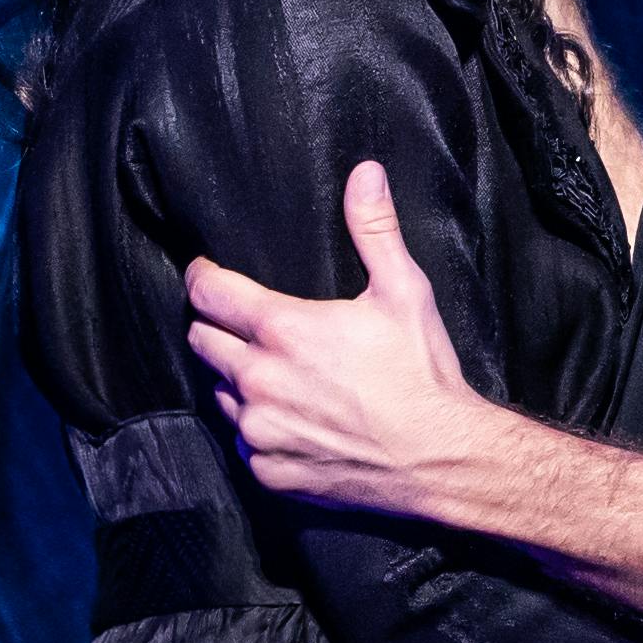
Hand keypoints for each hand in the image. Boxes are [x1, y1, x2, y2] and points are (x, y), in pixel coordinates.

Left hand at [182, 166, 502, 514]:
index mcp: (282, 330)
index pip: (207, 293)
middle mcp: (258, 381)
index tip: (208, 274)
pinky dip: (259, 429)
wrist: (440, 459)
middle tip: (250, 325)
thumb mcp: (404, 291)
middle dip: (218, 327)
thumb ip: (375, 229)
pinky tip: (294, 419)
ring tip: (278, 374)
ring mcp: (258, 430)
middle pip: (202, 342)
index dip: (204, 278)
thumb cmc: (422, 374)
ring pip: (219, 394)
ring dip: (237, 380)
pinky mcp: (267, 471)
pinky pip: (242, 443)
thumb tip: (365, 172)